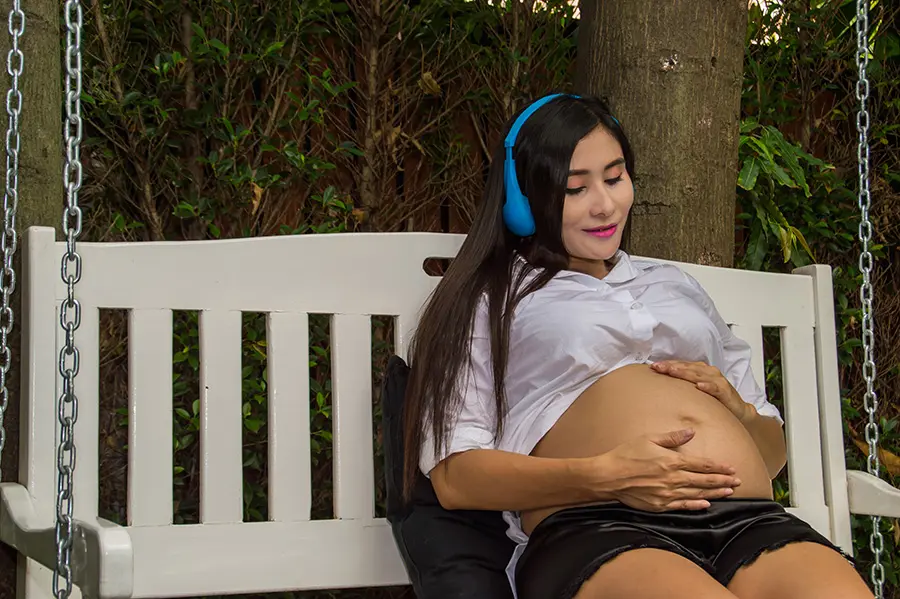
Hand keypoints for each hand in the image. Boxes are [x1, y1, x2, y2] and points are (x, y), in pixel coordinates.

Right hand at [592, 429, 741, 511]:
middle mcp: (673, 479)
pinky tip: (706, 504)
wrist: (608, 476)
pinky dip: (696, 505)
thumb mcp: (648, 438)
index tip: (732, 468)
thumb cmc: (626, 454)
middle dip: (723, 481)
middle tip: (738, 482)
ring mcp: (667, 494)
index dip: (719, 467)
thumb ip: (672, 437)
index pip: (702, 464)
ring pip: (697, 493)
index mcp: (672, 461)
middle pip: (704, 480)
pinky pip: (683, 505)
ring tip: (729, 492)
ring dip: (715, 493)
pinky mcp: (660, 505)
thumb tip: (691, 432)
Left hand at [650, 360, 753, 422]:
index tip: (653, 366)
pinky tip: (699, 386)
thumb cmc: (714, 399)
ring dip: (685, 373)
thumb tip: (661, 386)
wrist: (738, 411)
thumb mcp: (695, 391)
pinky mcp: (725, 391)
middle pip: (687, 367)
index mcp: (699, 370)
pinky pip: (715, 388)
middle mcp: (708, 372)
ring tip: (672, 371)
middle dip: (671, 366)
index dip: (667, 364)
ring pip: (699, 374)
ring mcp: (717, 380)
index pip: (681, 365)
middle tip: (657, 367)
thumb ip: (682, 386)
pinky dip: (708, 386)